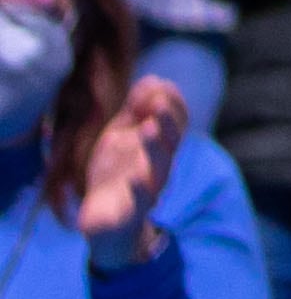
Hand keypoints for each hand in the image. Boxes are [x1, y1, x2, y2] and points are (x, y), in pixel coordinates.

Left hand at [75, 78, 188, 260]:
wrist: (104, 220)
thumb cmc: (116, 173)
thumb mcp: (121, 136)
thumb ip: (134, 111)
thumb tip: (151, 79)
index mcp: (160, 145)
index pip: (177, 120)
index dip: (171, 101)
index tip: (157, 84)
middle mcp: (160, 164)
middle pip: (172, 140)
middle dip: (168, 120)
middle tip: (158, 101)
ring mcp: (149, 188)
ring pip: (161, 167)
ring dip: (156, 148)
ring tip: (149, 128)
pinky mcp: (133, 211)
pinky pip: (140, 200)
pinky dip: (139, 189)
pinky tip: (134, 178)